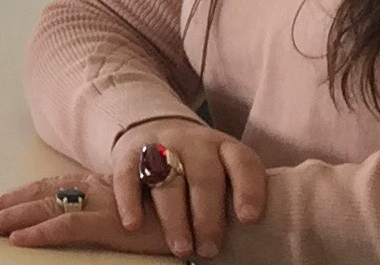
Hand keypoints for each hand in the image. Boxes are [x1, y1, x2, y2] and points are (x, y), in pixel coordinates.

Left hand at [0, 173, 171, 254]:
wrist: (215, 215)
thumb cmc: (182, 217)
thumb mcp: (140, 212)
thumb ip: (113, 212)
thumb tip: (86, 221)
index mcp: (101, 185)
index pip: (51, 186)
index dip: (20, 195)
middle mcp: (98, 188)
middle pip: (41, 193)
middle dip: (6, 204)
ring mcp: (104, 204)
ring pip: (46, 206)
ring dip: (12, 216)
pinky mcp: (113, 224)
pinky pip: (68, 227)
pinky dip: (40, 232)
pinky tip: (17, 239)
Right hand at [107, 118, 268, 258]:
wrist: (153, 129)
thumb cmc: (199, 168)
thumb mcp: (222, 170)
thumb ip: (233, 193)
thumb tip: (252, 240)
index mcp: (225, 148)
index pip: (242, 163)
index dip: (248, 190)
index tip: (249, 219)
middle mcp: (195, 142)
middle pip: (204, 176)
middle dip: (207, 216)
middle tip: (209, 249)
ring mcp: (161, 145)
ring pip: (167, 179)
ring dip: (174, 217)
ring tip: (181, 249)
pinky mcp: (130, 153)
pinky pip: (128, 175)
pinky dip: (129, 201)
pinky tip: (133, 225)